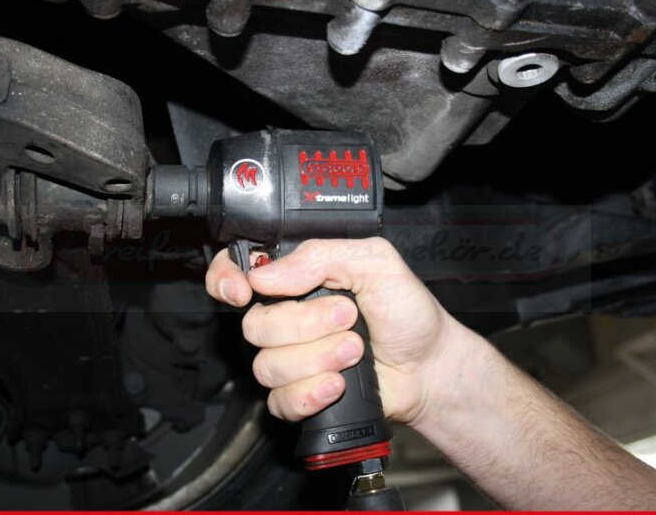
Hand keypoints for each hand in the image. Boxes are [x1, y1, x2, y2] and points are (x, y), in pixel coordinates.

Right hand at [205, 238, 459, 426]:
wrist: (428, 366)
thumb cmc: (407, 312)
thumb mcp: (376, 262)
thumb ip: (322, 255)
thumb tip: (266, 274)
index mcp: (297, 279)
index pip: (236, 272)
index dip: (226, 280)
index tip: (244, 290)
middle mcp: (286, 318)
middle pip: (255, 325)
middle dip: (306, 324)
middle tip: (348, 317)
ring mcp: (290, 360)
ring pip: (267, 366)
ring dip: (318, 359)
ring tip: (355, 351)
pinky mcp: (299, 396)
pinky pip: (280, 400)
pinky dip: (311, 394)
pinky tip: (337, 384)